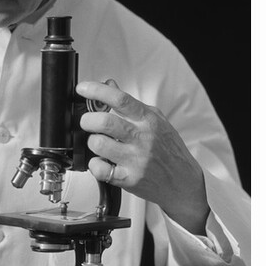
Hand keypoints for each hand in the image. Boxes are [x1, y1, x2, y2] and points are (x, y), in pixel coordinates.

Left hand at [76, 80, 209, 234]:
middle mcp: (142, 138)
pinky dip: (95, 164)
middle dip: (88, 120)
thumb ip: (131, 105)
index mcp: (148, 120)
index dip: (97, 91)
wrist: (182, 181)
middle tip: (88, 122)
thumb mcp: (157, 121)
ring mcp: (135, 159)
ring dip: (92, 142)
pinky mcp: (128, 179)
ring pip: (98, 144)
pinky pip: (100, 169)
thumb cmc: (169, 150)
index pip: (120, 99)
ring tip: (99, 143)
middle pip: (104, 122)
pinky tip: (102, 161)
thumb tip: (109, 85)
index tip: (83, 89)